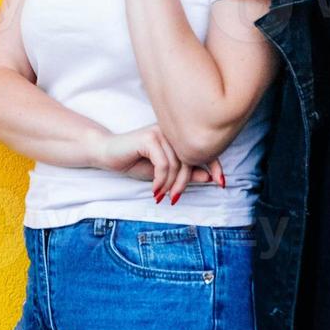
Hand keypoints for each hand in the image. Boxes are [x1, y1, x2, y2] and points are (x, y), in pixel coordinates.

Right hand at [91, 124, 225, 204]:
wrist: (107, 154)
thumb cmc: (134, 162)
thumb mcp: (164, 173)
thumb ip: (185, 173)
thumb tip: (210, 178)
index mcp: (179, 136)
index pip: (203, 149)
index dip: (215, 166)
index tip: (221, 183)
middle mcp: (173, 131)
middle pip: (190, 160)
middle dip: (184, 183)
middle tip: (175, 199)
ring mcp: (161, 132)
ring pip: (177, 164)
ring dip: (170, 184)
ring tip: (161, 195)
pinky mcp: (149, 138)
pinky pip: (163, 164)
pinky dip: (160, 180)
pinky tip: (154, 189)